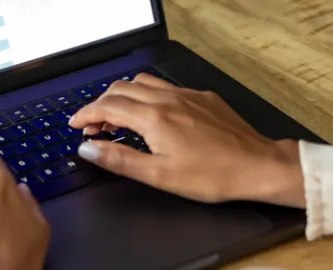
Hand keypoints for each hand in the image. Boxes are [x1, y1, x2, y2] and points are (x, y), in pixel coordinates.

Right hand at [68, 73, 305, 207]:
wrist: (257, 166)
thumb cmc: (212, 175)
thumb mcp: (158, 175)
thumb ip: (119, 159)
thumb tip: (89, 148)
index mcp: (154, 118)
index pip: (107, 106)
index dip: (86, 114)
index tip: (76, 124)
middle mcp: (168, 99)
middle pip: (121, 89)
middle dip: (101, 104)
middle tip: (93, 126)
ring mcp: (187, 95)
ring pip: (143, 83)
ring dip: (123, 96)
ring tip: (118, 118)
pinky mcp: (202, 97)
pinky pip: (166, 87)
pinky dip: (147, 96)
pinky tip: (152, 115)